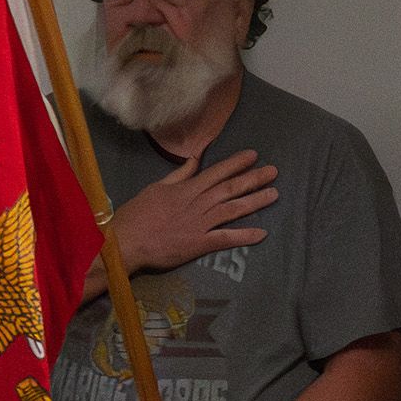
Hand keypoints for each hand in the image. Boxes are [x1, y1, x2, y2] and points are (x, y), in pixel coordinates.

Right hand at [109, 149, 274, 272]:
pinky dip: (244, 236)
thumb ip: (179, 175)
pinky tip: (261, 233)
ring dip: (255, 201)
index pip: (216, 172)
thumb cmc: (137, 214)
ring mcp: (200, 224)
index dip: (236, 163)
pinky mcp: (199, 244)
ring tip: (274, 194)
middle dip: (254, 178)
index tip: (254, 155)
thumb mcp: (156, 188)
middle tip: (274, 172)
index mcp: (187, 189)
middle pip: (230, 188)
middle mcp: (198, 203)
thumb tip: (195, 159)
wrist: (126, 241)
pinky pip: (225, 239)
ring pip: (233, 209)